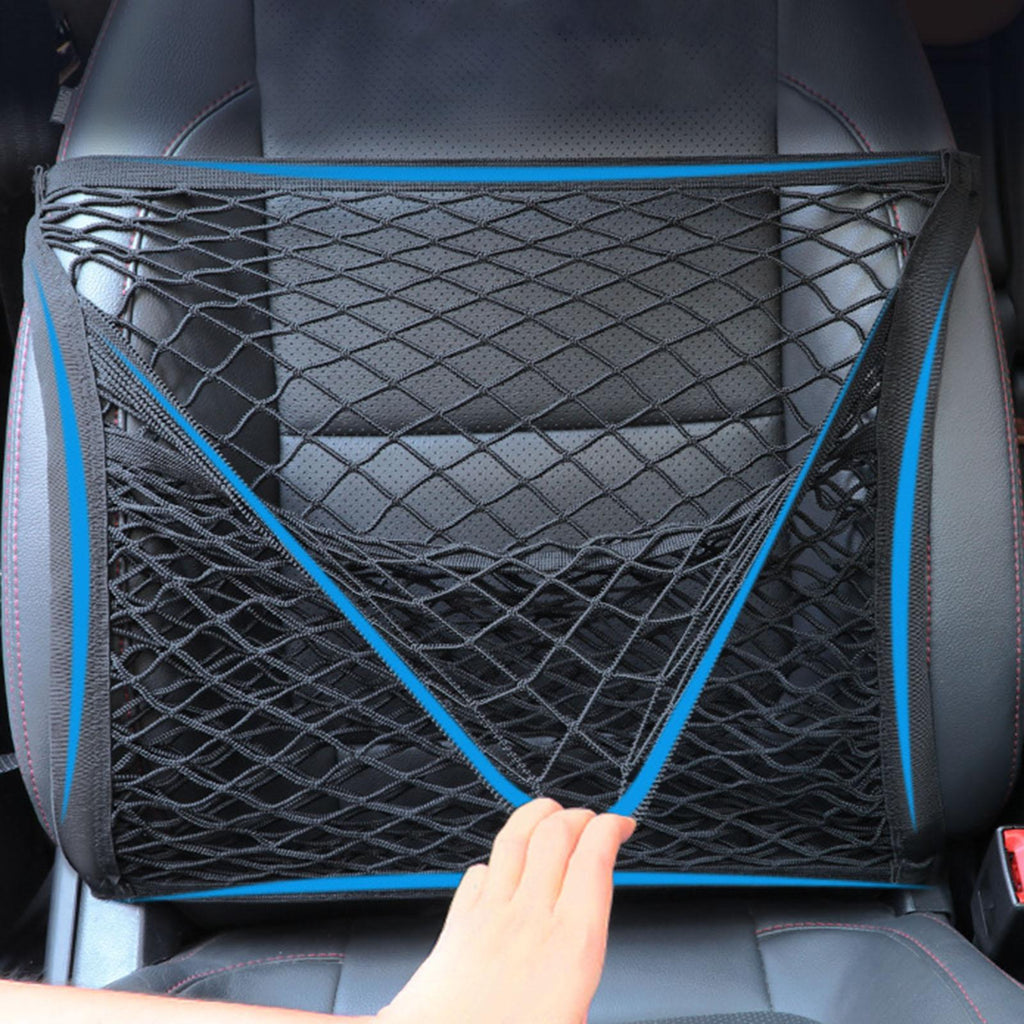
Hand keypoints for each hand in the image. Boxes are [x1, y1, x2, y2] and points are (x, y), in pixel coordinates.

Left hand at [378, 799, 634, 1023]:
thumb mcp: (573, 1022)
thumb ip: (581, 1000)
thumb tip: (581, 1005)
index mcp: (571, 946)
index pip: (594, 861)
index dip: (610, 830)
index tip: (620, 824)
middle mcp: (530, 920)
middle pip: (555, 836)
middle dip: (577, 816)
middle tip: (591, 820)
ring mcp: (490, 915)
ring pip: (513, 841)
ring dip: (534, 817)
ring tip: (548, 810)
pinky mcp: (458, 925)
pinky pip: (477, 875)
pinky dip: (494, 862)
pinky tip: (498, 866)